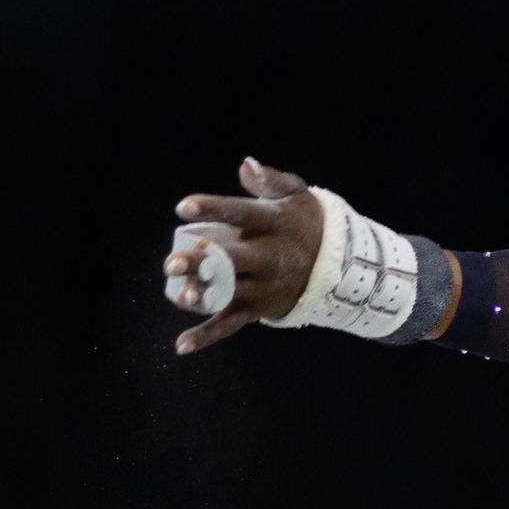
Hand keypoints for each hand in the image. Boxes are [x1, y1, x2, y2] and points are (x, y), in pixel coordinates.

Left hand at [161, 158, 324, 353]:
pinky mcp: (259, 308)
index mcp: (274, 223)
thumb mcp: (295, 194)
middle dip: (201, 263)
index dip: (213, 209)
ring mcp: (264, 285)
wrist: (337, 263)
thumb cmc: (301, 220)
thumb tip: (245, 164)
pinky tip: (181, 344)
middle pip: (231, 260)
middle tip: (171, 262)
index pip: (240, 213)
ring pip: (230, 293)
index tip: (183, 207)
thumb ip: (270, 180)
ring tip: (181, 296)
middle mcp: (270, 256)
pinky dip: (207, 336)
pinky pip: (231, 324)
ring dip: (203, 297)